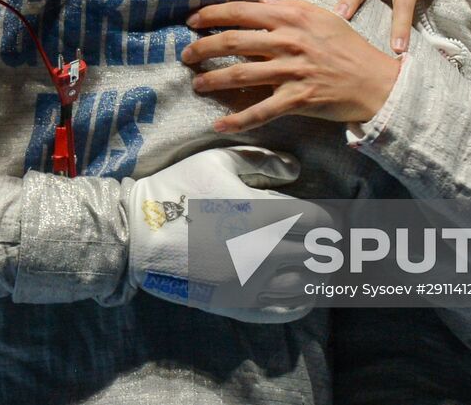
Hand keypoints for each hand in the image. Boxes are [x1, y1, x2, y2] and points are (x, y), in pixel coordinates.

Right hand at [125, 146, 332, 323]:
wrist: (139, 233)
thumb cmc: (178, 189)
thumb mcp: (218, 161)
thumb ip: (261, 161)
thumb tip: (296, 170)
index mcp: (264, 214)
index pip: (320, 222)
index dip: (330, 219)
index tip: (329, 218)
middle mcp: (265, 252)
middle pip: (319, 254)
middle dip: (327, 246)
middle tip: (330, 242)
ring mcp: (252, 283)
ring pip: (307, 284)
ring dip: (317, 273)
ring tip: (316, 265)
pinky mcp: (238, 305)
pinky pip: (285, 310)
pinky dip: (303, 301)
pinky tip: (305, 292)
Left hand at [183, 0, 400, 131]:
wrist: (375, 81)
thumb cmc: (347, 47)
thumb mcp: (320, 16)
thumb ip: (288, 7)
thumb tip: (259, 2)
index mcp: (291, 15)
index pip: (241, 10)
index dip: (211, 14)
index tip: (192, 20)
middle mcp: (289, 40)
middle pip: (232, 41)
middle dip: (202, 48)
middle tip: (186, 54)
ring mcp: (292, 70)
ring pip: (240, 74)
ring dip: (212, 80)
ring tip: (197, 84)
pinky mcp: (297, 98)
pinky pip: (260, 111)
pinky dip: (237, 120)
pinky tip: (218, 124)